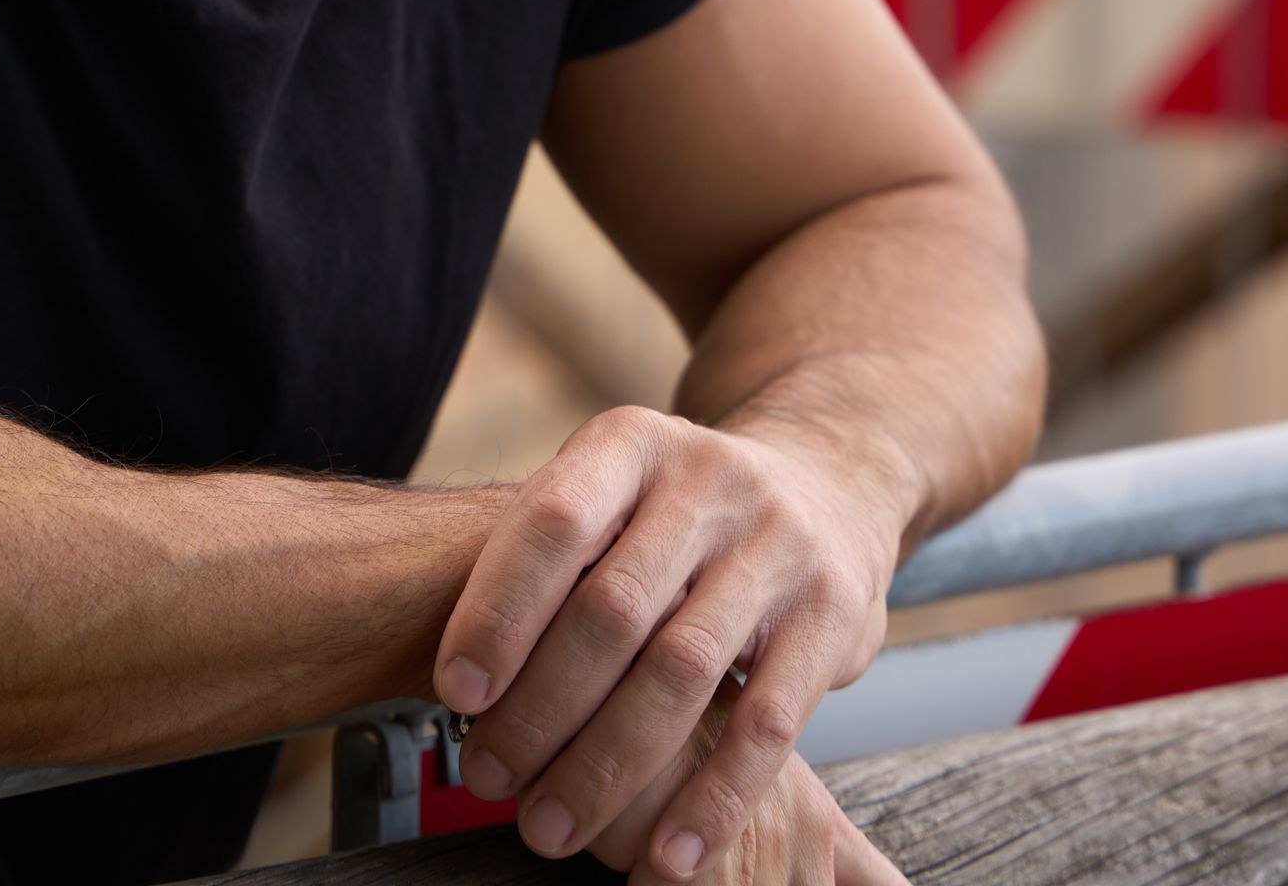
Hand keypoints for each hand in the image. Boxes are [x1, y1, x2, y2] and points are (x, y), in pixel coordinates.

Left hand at [432, 404, 908, 879]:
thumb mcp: (614, 490)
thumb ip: (545, 555)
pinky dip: (710, 800)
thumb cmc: (675, 513)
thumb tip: (453, 677)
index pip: (554, 520)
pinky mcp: (834, 613)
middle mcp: (709, 480)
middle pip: (611, 608)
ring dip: (606, 767)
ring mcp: (779, 545)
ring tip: (551, 829)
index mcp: (633, 442)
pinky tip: (664, 857)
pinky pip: (769, 723)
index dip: (498, 609)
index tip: (453, 693)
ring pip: (681, 671)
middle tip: (487, 779)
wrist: (828, 482)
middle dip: (539, 710)